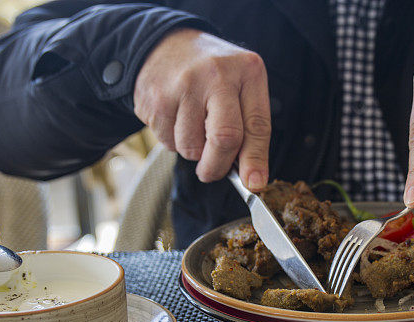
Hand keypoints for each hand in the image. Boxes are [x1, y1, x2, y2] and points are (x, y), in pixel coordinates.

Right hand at [134, 28, 270, 189]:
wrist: (164, 45)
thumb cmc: (211, 74)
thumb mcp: (240, 86)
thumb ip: (249, 127)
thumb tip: (251, 177)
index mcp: (247, 71)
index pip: (257, 125)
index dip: (256, 160)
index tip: (254, 183)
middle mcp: (217, 75)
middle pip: (224, 138)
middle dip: (219, 166)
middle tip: (212, 172)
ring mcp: (184, 85)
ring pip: (192, 146)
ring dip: (194, 153)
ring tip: (193, 128)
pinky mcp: (156, 98)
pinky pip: (168, 141)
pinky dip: (173, 142)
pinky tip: (176, 119)